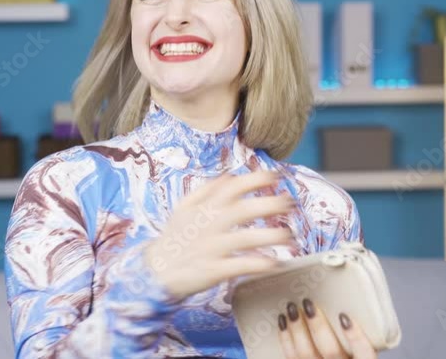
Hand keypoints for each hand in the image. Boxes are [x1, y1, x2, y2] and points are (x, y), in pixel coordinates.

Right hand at [143, 170, 294, 300]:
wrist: (155, 271)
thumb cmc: (175, 238)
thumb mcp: (184, 208)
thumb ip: (205, 190)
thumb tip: (228, 175)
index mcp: (205, 207)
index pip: (232, 186)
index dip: (255, 179)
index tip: (276, 176)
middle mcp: (210, 224)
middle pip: (243, 209)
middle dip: (270, 204)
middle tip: (290, 203)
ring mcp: (212, 247)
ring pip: (245, 238)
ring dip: (271, 236)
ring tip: (289, 236)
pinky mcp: (213, 270)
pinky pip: (239, 266)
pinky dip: (258, 264)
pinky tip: (274, 263)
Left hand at [279, 299, 376, 358]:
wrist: (324, 358)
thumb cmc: (345, 347)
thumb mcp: (358, 341)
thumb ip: (358, 328)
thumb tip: (343, 295)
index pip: (365, 354)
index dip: (356, 337)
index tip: (344, 316)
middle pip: (331, 351)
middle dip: (318, 326)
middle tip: (308, 304)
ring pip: (307, 354)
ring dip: (298, 329)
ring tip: (291, 309)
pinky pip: (291, 357)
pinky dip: (286, 339)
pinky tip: (283, 322)